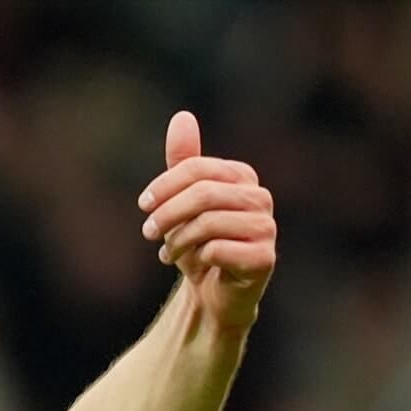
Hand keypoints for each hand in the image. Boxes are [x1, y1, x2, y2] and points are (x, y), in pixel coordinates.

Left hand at [139, 110, 276, 331]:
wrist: (213, 292)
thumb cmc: (198, 243)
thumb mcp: (183, 201)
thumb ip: (183, 162)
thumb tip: (182, 116)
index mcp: (241, 177)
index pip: (197, 169)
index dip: (164, 185)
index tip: (143, 205)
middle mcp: (260, 198)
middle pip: (203, 194)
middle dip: (167, 214)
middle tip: (147, 232)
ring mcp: (267, 228)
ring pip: (209, 222)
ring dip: (178, 240)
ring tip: (167, 253)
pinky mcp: (265, 258)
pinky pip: (219, 249)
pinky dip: (198, 258)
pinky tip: (196, 265)